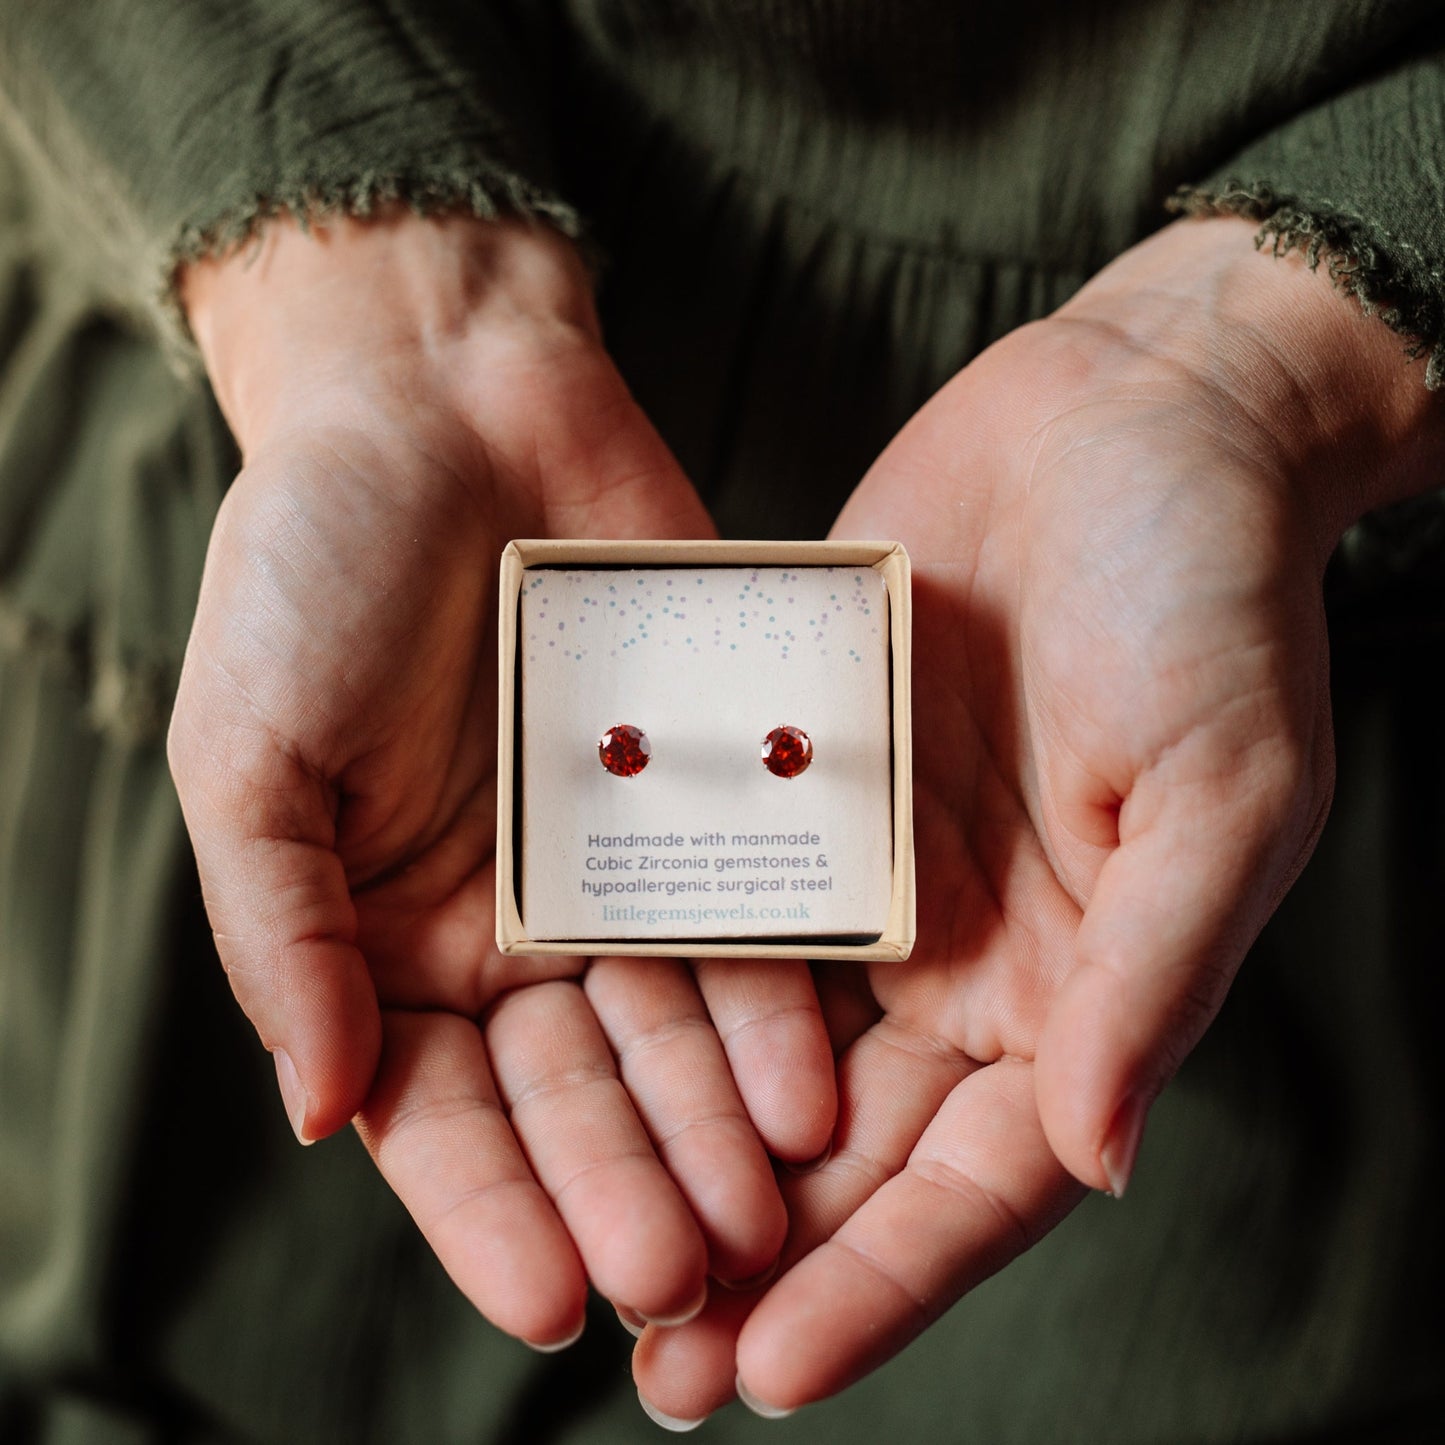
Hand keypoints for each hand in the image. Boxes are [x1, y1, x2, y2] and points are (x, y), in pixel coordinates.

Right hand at [168, 213, 835, 1347]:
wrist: (445, 405)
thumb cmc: (314, 569)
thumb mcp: (252, 755)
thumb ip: (284, 933)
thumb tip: (320, 1113)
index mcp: (391, 941)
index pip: (443, 1115)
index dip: (493, 1211)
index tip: (549, 1298)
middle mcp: (515, 928)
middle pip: (577, 1092)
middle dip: (627, 1185)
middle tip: (685, 1278)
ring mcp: (622, 867)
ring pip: (678, 1027)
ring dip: (717, 1124)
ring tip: (768, 1212)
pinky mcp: (711, 795)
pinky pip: (755, 910)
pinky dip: (780, 996)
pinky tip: (817, 1076)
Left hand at [631, 216, 1443, 1417]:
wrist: (1129, 426)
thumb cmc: (1211, 600)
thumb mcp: (1220, 787)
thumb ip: (1154, 974)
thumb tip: (1096, 1157)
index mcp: (1073, 988)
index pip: (973, 1180)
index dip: (880, 1282)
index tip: (771, 1370)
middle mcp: (962, 955)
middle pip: (847, 1147)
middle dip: (754, 1256)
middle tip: (646, 1361)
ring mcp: (869, 873)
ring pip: (759, 1045)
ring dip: (678, 1144)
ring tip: (580, 1235)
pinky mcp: (798, 781)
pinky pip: (717, 892)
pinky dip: (652, 975)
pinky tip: (561, 1039)